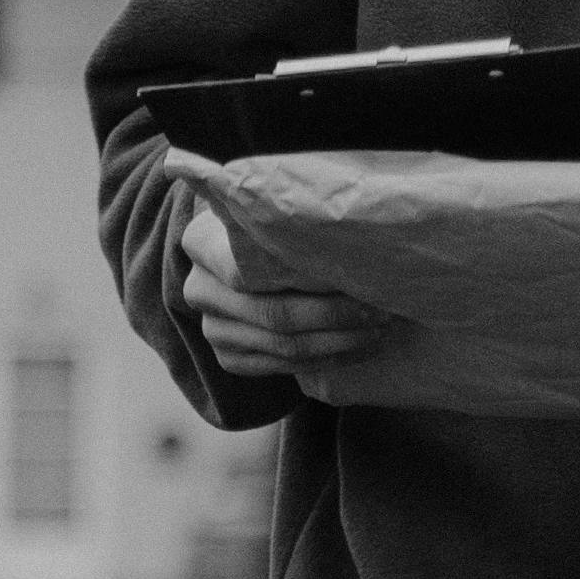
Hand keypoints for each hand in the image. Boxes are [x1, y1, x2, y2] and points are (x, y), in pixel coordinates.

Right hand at [178, 198, 402, 386]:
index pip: (252, 269)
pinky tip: (360, 348)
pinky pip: (283, 368)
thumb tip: (352, 231)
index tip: (358, 277)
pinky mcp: (228, 358)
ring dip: (339, 343)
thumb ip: (288, 217)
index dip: (310, 279)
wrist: (243, 256)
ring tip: (378, 329)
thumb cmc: (270, 226)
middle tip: (380, 311)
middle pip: (275, 314)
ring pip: (284, 347)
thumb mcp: (270, 211)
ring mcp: (211, 329)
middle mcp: (199, 289)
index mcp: (202, 243)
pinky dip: (328, 360)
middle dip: (335, 317)